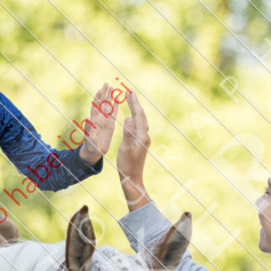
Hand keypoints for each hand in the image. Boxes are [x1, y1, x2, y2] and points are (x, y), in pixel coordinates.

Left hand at [78, 82, 115, 165]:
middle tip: (106, 83)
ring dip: (110, 98)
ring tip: (113, 88)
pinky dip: (116, 107)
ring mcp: (105, 121)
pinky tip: (118, 100)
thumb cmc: (90, 146)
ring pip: (108, 107)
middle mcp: (100, 119)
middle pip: (102, 103)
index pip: (96, 106)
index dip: (98, 98)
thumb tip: (87, 118)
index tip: (100, 89)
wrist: (94, 152)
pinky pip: (114, 114)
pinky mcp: (110, 125)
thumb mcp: (89, 138)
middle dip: (104, 94)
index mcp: (94, 120)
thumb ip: (88, 128)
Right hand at [117, 92, 150, 210]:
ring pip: (141, 120)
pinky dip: (136, 118)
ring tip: (131, 101)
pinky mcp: (140, 143)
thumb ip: (128, 132)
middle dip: (135, 103)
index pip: (138, 114)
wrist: (132, 178)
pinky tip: (134, 118)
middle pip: (141, 115)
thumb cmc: (127, 164)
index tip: (128, 92)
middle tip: (129, 92)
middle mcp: (145, 136)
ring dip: (136, 109)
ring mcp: (143, 140)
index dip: (133, 103)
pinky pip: (139, 126)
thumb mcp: (125, 148)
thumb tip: (129, 117)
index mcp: (141, 135)